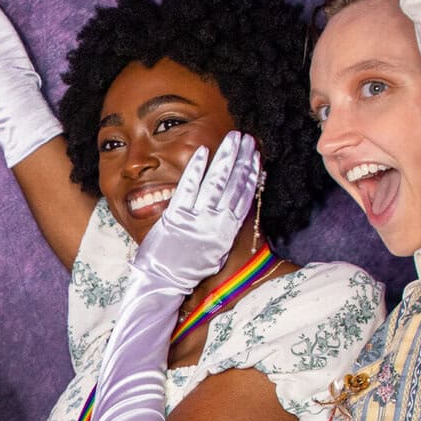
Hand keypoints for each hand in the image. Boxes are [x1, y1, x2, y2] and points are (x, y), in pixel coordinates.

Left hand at [132, 131, 261, 294]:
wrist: (163, 283)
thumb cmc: (189, 269)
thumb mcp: (216, 252)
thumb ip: (225, 228)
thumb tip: (235, 207)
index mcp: (227, 232)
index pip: (244, 197)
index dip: (252, 174)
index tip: (258, 156)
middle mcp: (215, 224)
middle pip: (234, 185)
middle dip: (242, 159)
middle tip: (248, 138)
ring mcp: (196, 219)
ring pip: (215, 182)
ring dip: (226, 157)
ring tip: (233, 138)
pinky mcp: (176, 216)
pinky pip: (188, 188)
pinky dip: (196, 169)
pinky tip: (203, 152)